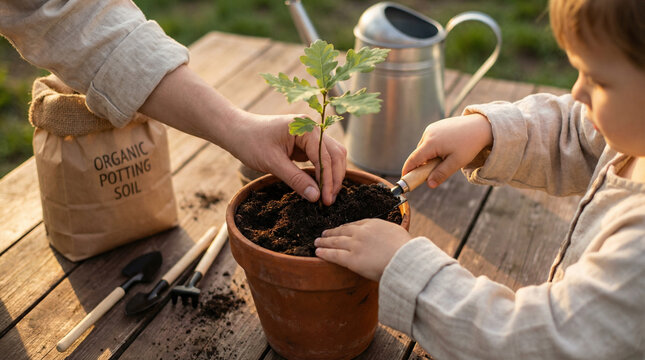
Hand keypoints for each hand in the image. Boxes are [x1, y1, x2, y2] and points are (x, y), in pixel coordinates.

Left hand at [225, 109, 346, 205]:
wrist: (236, 131)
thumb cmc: (251, 142)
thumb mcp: (273, 163)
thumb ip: (296, 179)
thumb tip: (316, 197)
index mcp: (306, 128)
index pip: (325, 157)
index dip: (327, 180)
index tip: (325, 200)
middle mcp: (312, 128)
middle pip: (336, 154)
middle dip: (334, 178)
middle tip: (329, 201)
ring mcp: (310, 135)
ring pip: (332, 156)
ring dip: (332, 175)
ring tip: (327, 196)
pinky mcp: (305, 143)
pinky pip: (322, 158)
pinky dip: (324, 172)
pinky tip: (320, 187)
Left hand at [314, 219, 411, 280]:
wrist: (405, 260)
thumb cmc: (407, 250)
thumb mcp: (399, 233)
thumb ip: (389, 233)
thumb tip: (389, 238)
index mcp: (374, 223)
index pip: (356, 224)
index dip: (346, 227)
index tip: (341, 229)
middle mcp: (362, 232)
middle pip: (343, 230)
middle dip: (332, 232)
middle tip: (324, 233)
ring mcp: (355, 245)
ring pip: (336, 241)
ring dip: (324, 242)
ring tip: (317, 242)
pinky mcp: (351, 259)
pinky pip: (334, 255)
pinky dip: (324, 253)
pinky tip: (317, 253)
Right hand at [402, 113, 492, 187]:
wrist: (480, 126)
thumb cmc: (469, 144)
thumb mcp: (456, 162)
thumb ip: (441, 174)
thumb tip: (429, 184)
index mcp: (430, 143)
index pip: (413, 160)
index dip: (407, 170)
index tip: (404, 179)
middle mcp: (428, 134)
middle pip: (418, 154)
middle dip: (422, 165)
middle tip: (432, 173)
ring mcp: (432, 128)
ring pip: (424, 147)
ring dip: (428, 156)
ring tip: (445, 159)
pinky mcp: (437, 126)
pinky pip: (430, 140)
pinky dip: (433, 148)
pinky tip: (446, 150)